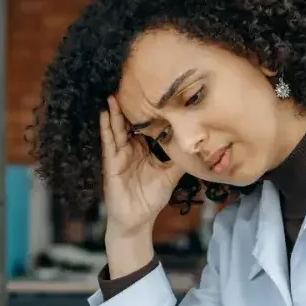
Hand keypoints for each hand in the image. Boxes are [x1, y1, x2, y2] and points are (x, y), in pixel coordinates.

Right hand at [100, 95, 183, 234]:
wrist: (137, 221)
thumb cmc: (151, 199)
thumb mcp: (171, 176)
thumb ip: (181, 160)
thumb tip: (199, 147)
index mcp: (144, 150)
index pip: (146, 126)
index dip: (148, 111)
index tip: (152, 92)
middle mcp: (130, 149)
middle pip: (129, 124)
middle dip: (129, 106)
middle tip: (130, 84)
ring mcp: (119, 156)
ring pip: (117, 129)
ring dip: (115, 112)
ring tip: (113, 93)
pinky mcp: (111, 164)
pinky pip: (109, 143)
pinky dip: (106, 128)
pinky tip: (105, 114)